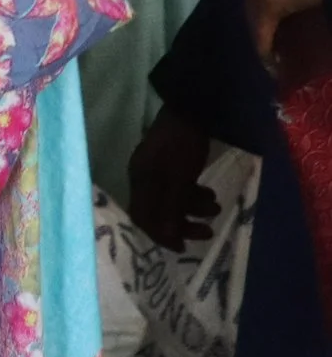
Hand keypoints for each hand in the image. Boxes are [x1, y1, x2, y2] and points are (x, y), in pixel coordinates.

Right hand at [126, 104, 217, 251]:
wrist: (189, 109)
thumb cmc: (182, 146)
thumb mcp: (178, 179)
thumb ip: (170, 207)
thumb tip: (166, 237)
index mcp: (140, 180)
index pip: (142, 217)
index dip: (160, 235)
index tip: (183, 247)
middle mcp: (143, 177)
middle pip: (158, 211)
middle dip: (183, 224)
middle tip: (208, 232)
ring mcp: (155, 169)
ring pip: (171, 199)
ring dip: (193, 208)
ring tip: (215, 207)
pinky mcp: (168, 163)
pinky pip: (177, 187)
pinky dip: (193, 195)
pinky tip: (209, 193)